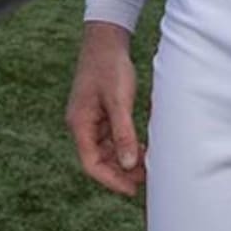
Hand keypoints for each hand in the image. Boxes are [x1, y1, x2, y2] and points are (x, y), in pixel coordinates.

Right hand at [64, 20, 144, 196]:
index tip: (134, 190)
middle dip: (122, 172)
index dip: (112, 181)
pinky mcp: (101, 114)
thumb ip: (123, 133)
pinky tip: (144, 148)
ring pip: (107, 151)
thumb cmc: (109, 67)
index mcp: (79, 123)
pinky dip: (127, 146)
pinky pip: (112, 139)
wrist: (105, 41)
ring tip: (150, 163)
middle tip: (149, 177)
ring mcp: (91, 120)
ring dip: (126, 160)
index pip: (91, 164)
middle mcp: (82, 125)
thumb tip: (127, 165)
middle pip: (99, 160)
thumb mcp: (119, 101)